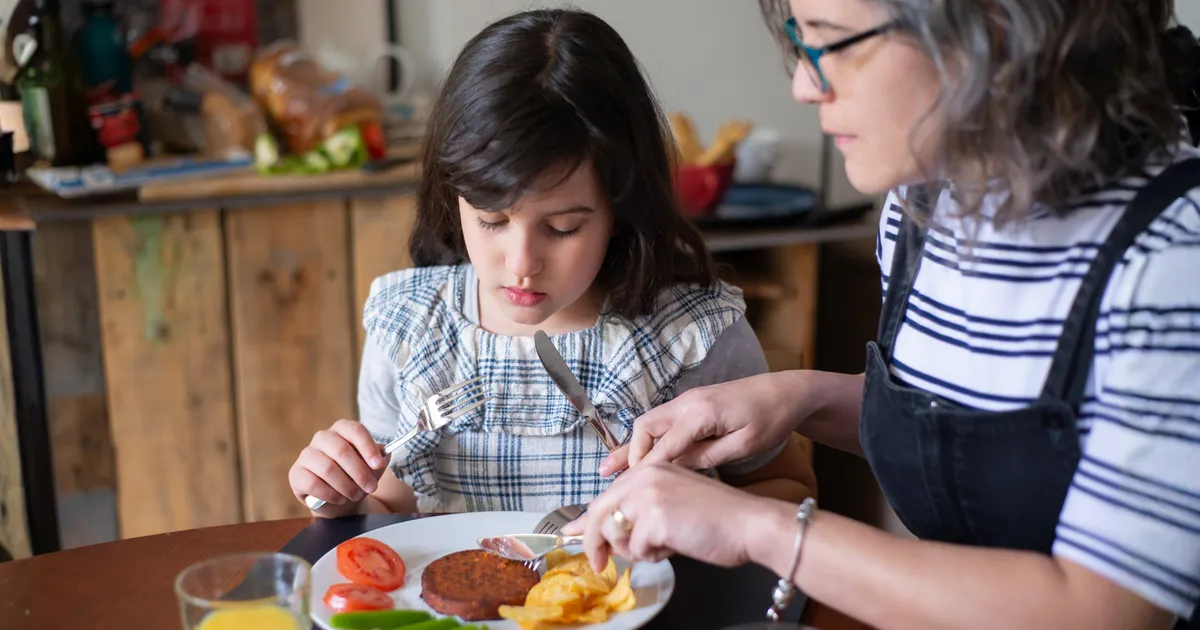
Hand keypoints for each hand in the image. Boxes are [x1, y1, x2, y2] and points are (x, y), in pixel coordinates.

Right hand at [289, 419, 387, 516]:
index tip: (378, 464)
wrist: (340, 499)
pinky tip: (339, 499)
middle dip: (359, 472)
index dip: (367, 447)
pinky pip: (312, 483)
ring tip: (355, 495)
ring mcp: (307, 454)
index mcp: (342, 429)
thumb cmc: (357, 477)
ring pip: (327, 468)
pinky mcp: (296, 473)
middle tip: (371, 487)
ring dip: (346, 486)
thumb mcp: (372, 468)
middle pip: (341, 450)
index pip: (355, 430)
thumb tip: (384, 455)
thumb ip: (379, 459)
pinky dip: (330, 494)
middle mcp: (323, 438)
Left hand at [561, 463, 789, 571]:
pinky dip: (654, 556)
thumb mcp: (672, 504)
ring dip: (634, 551)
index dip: (585, 521)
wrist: (749, 524)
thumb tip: (607, 531)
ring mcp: (648, 494)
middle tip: (600, 565)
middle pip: (599, 514)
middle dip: (595, 544)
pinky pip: (637, 549)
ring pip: (614, 534)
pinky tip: (675, 547)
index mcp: (648, 470)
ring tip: (662, 546)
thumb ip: (640, 510)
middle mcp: (644, 476)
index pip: (606, 497)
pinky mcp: (655, 516)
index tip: (570, 534)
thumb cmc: (717, 519)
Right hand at [599, 372, 804, 475]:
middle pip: (646, 427)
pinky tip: (640, 453)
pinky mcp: (693, 403)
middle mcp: (688, 402)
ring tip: (611, 467)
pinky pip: (662, 421)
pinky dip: (649, 438)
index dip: (644, 469)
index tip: (626, 491)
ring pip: (650, 422)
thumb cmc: (771, 419)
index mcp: (701, 413)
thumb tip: (675, 469)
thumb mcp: (742, 445)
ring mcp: (689, 400)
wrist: (788, 391)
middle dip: (630, 454)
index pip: (663, 445)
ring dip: (634, 445)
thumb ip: (707, 456)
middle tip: (613, 479)